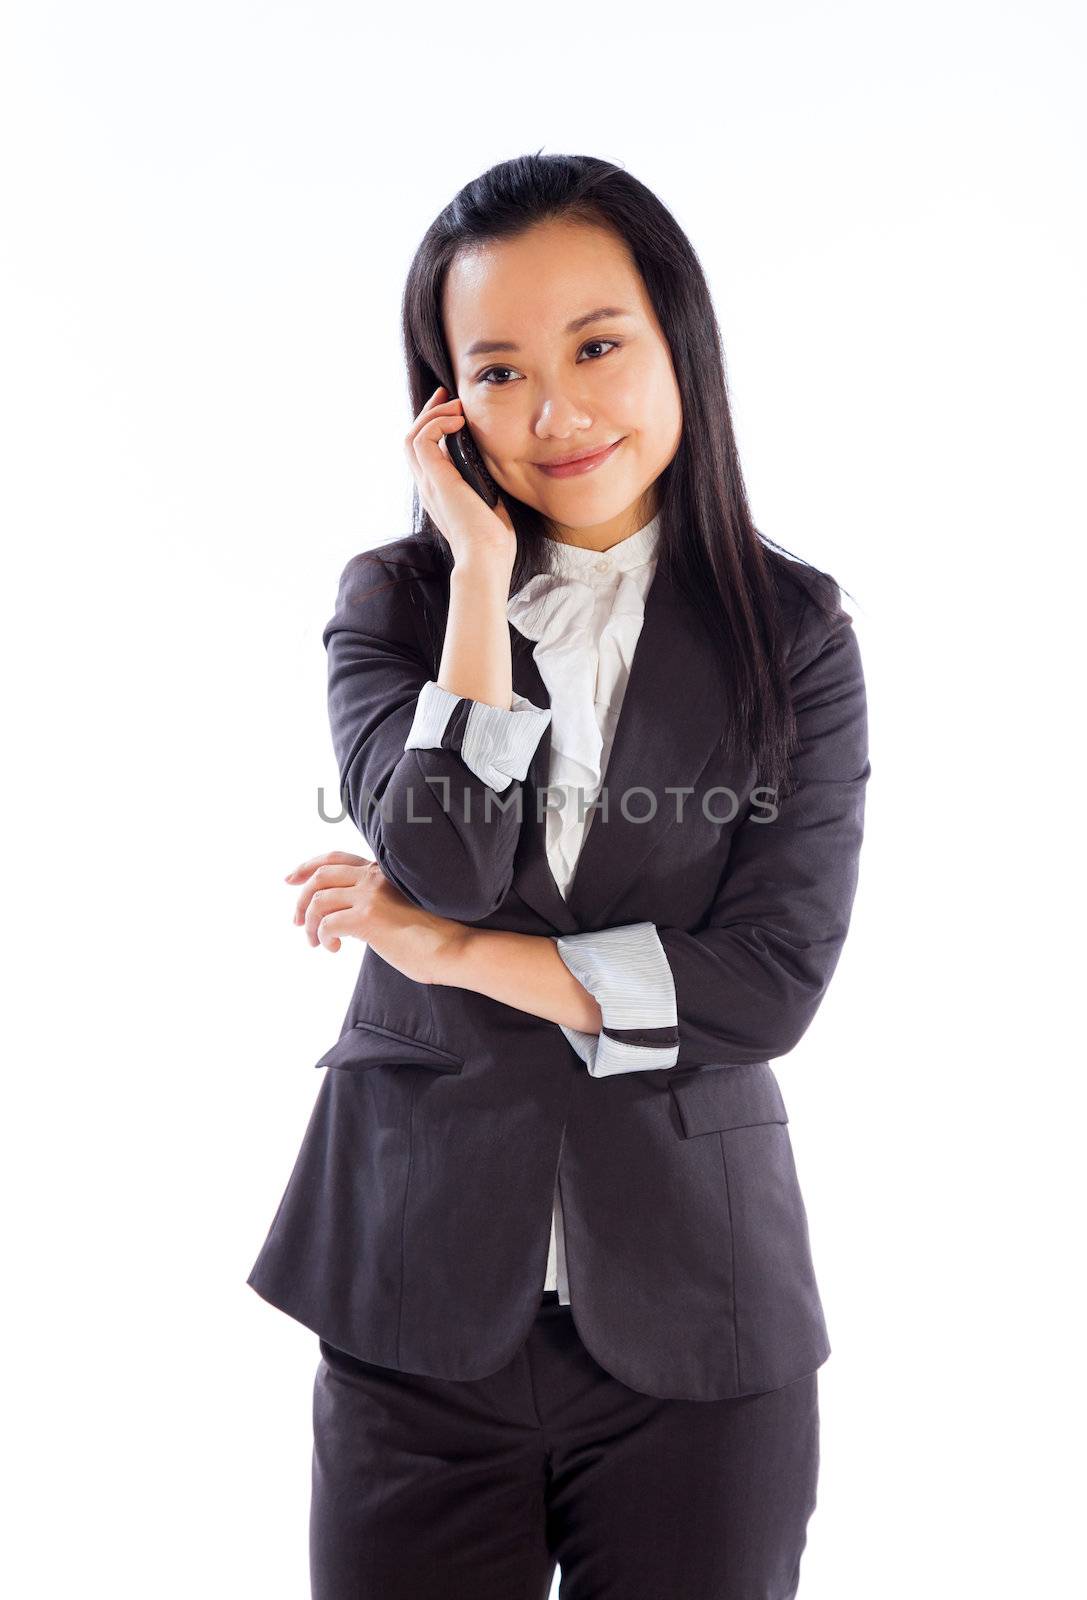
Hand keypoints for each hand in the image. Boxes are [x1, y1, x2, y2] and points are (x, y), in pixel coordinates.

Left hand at [285, 851, 466, 984]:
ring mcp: (370, 895)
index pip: (336, 858)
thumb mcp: (403, 907)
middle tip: (295, 920)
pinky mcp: (367, 918)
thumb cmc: (434, 936)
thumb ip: (379, 902)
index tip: (291, 880)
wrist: (455, 948)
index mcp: (383, 871)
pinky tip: (334, 950)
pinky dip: (323, 937)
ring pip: (318, 900)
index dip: (308, 866)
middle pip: (320, 875)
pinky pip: (326, 924)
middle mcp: (374, 877)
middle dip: (301, 897)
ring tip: (315, 943)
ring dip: (309, 923)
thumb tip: (351, 917)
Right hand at [404, 385, 516, 566]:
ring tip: (456, 407)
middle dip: (429, 412)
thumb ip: (485, 486)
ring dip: (433, 414)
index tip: (453, 410)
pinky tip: (459, 423)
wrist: (486, 558)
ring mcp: (429, 482)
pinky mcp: (435, 479)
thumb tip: (494, 470)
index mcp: (439, 492)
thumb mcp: (489, 504)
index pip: (425, 453)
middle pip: (413, 439)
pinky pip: (423, 439)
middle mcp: (428, 486)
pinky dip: (438, 423)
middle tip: (448, 396)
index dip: (435, 427)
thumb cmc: (492, 541)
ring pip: (413, 436)